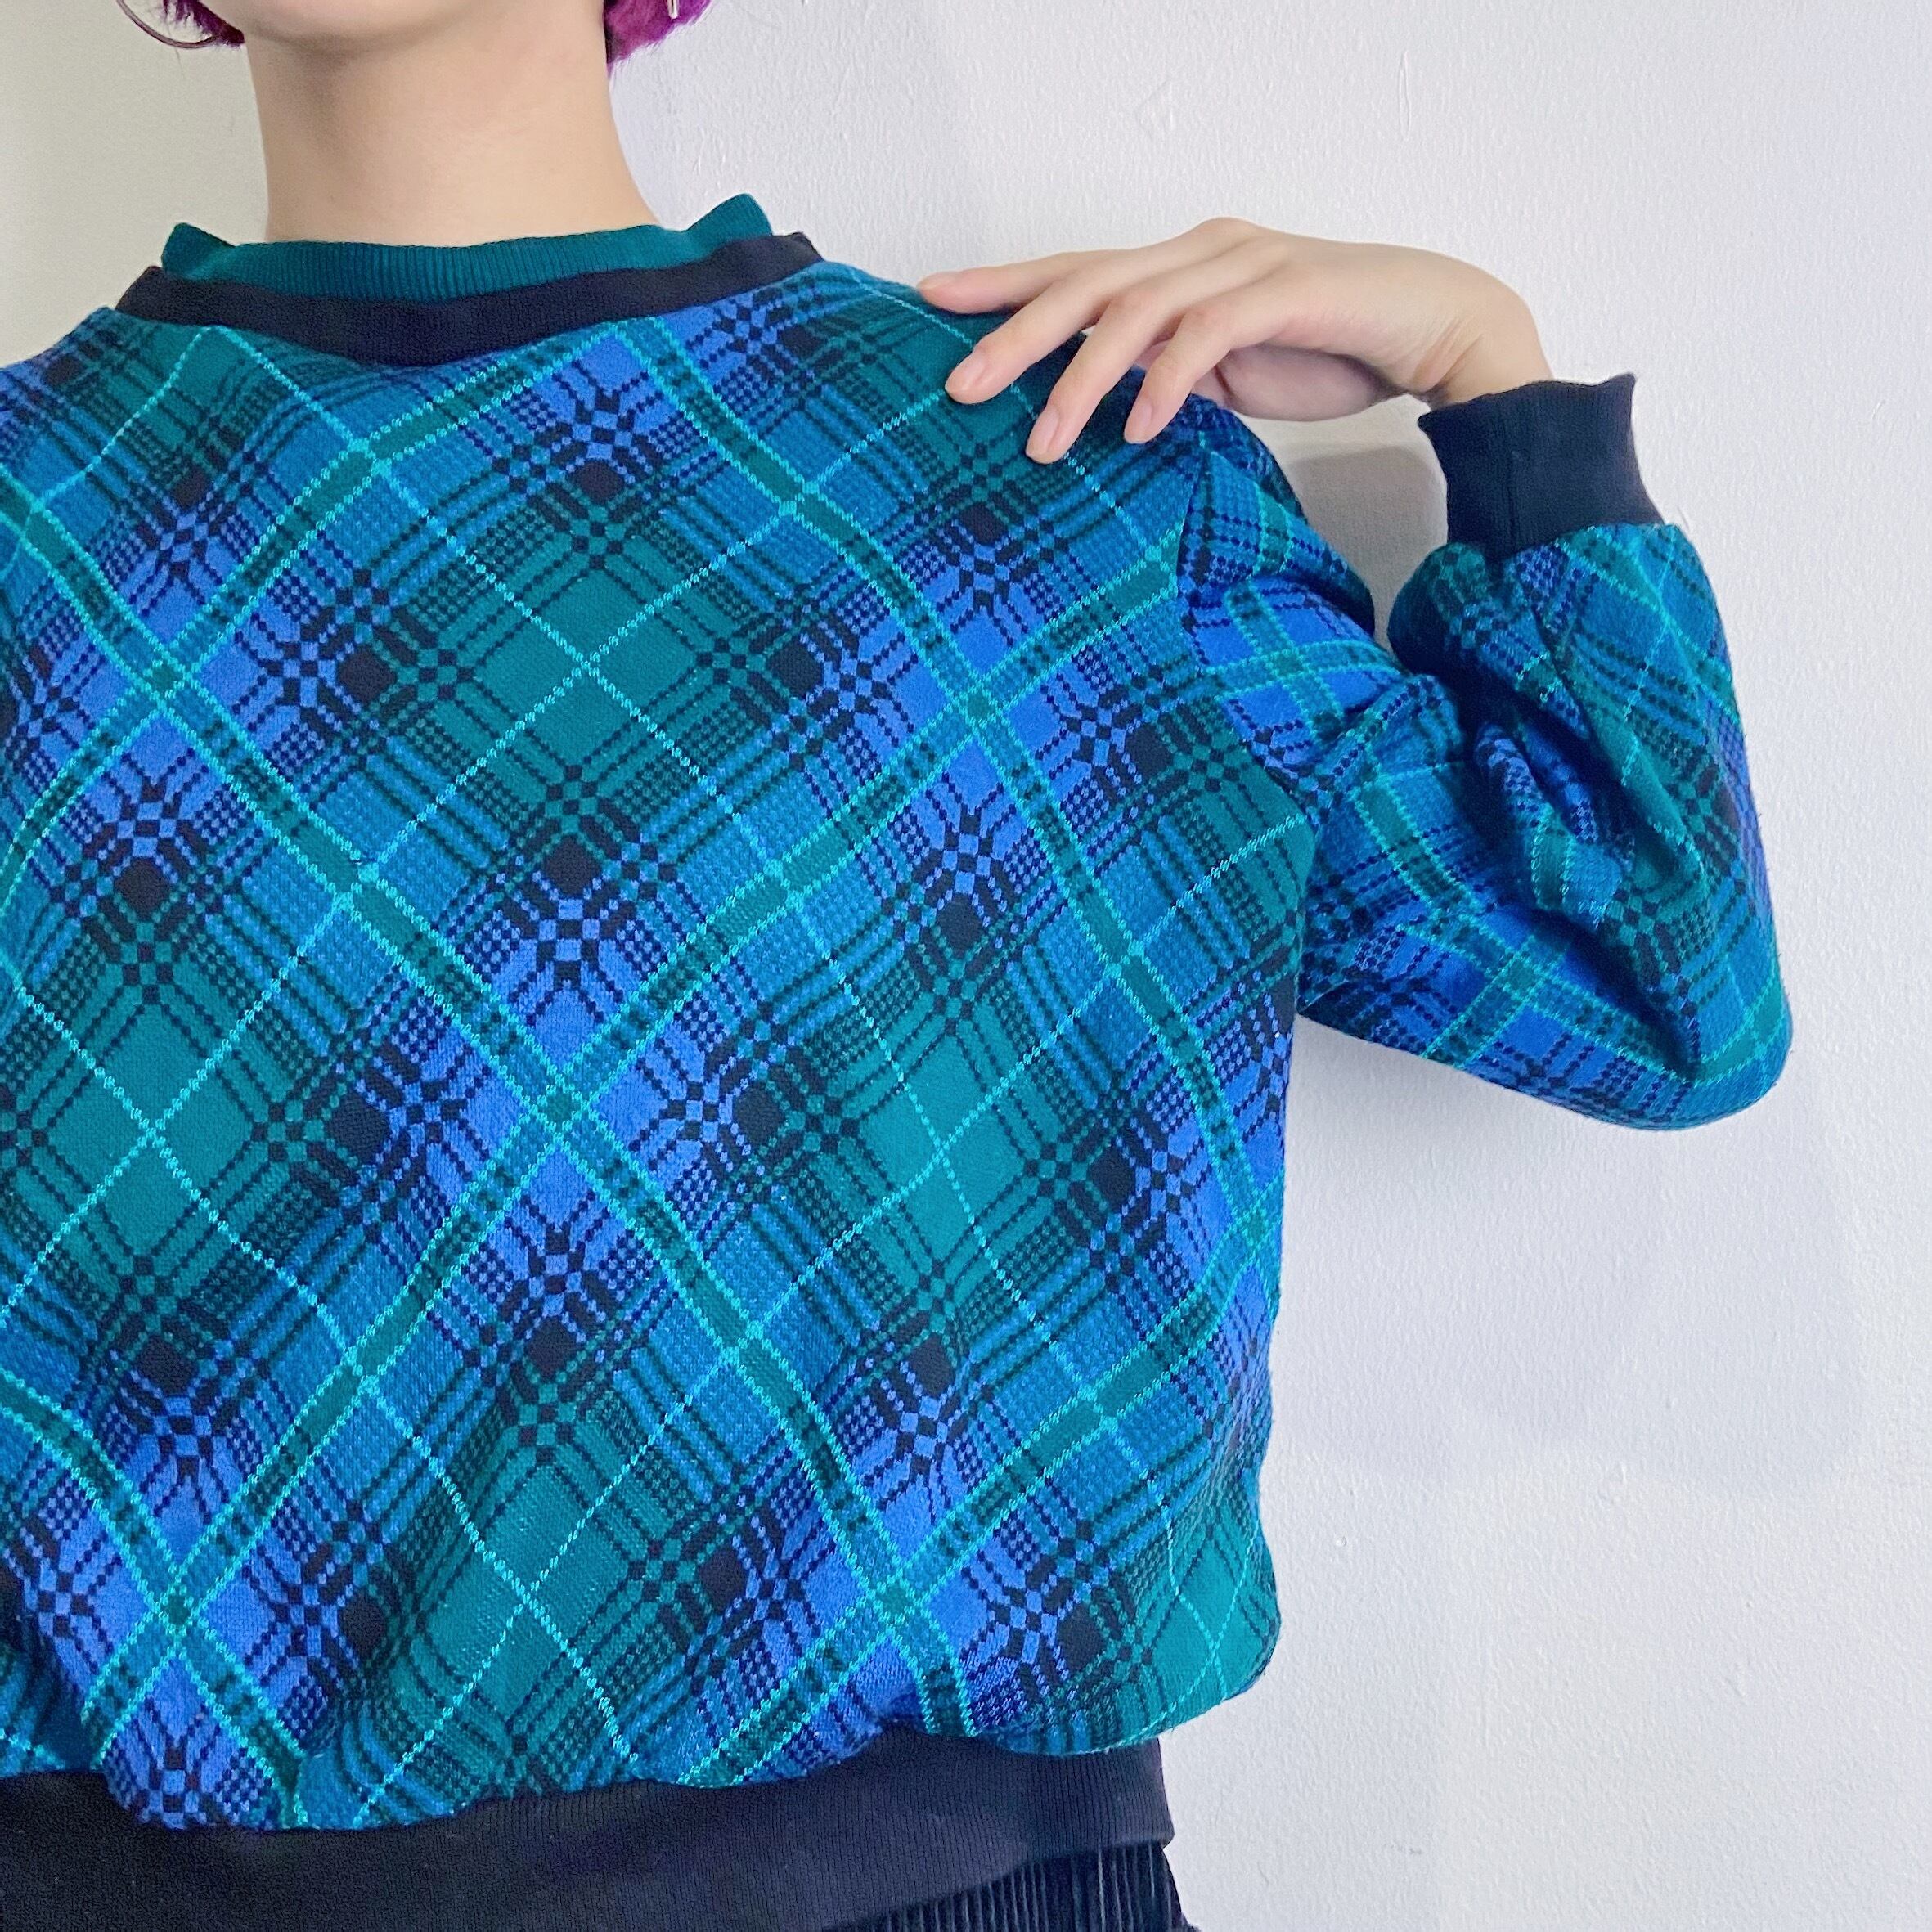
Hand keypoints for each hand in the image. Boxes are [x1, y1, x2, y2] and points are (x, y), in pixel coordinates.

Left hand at [915, 215, 1554, 462]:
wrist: (1436, 327)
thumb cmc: (1331, 348)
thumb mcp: (1230, 373)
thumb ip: (1170, 379)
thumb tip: (1113, 413)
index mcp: (1180, 266)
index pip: (1075, 270)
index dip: (1004, 285)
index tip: (932, 301)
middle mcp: (1200, 252)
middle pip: (1085, 283)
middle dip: (1014, 333)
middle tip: (957, 385)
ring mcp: (1241, 266)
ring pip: (1135, 310)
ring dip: (1082, 379)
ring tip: (1042, 440)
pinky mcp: (1284, 293)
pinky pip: (1206, 336)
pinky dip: (1166, 385)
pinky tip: (1139, 430)